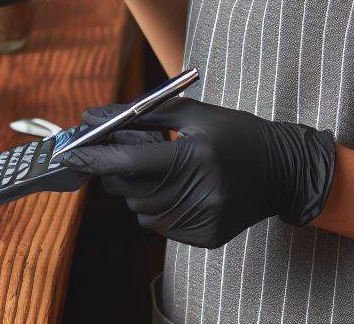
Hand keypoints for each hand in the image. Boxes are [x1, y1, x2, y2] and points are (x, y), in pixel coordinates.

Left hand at [62, 97, 335, 248]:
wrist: (284, 170)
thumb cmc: (235, 133)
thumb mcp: (193, 114)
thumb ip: (141, 115)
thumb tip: (95, 117)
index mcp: (196, 156)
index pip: (131, 161)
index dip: (96, 158)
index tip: (70, 153)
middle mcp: (199, 193)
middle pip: (130, 189)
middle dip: (116, 170)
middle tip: (119, 151)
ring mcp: (202, 220)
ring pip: (141, 211)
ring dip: (139, 189)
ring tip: (166, 167)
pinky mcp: (205, 238)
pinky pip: (160, 226)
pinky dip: (158, 206)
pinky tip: (181, 188)